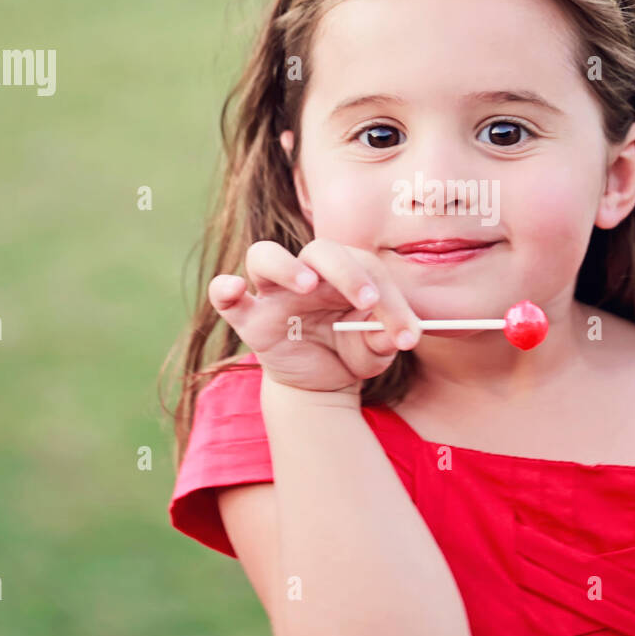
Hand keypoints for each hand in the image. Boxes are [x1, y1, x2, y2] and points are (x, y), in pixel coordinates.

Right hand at [208, 238, 422, 393]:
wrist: (323, 384)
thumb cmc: (352, 352)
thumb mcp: (375, 350)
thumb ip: (385, 339)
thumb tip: (399, 335)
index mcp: (345, 274)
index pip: (367, 268)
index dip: (392, 300)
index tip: (409, 334)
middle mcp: (309, 275)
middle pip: (320, 251)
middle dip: (348, 272)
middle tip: (368, 301)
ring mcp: (274, 294)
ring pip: (265, 256)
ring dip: (286, 266)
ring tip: (308, 286)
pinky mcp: (250, 319)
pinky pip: (225, 296)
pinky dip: (225, 288)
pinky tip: (233, 289)